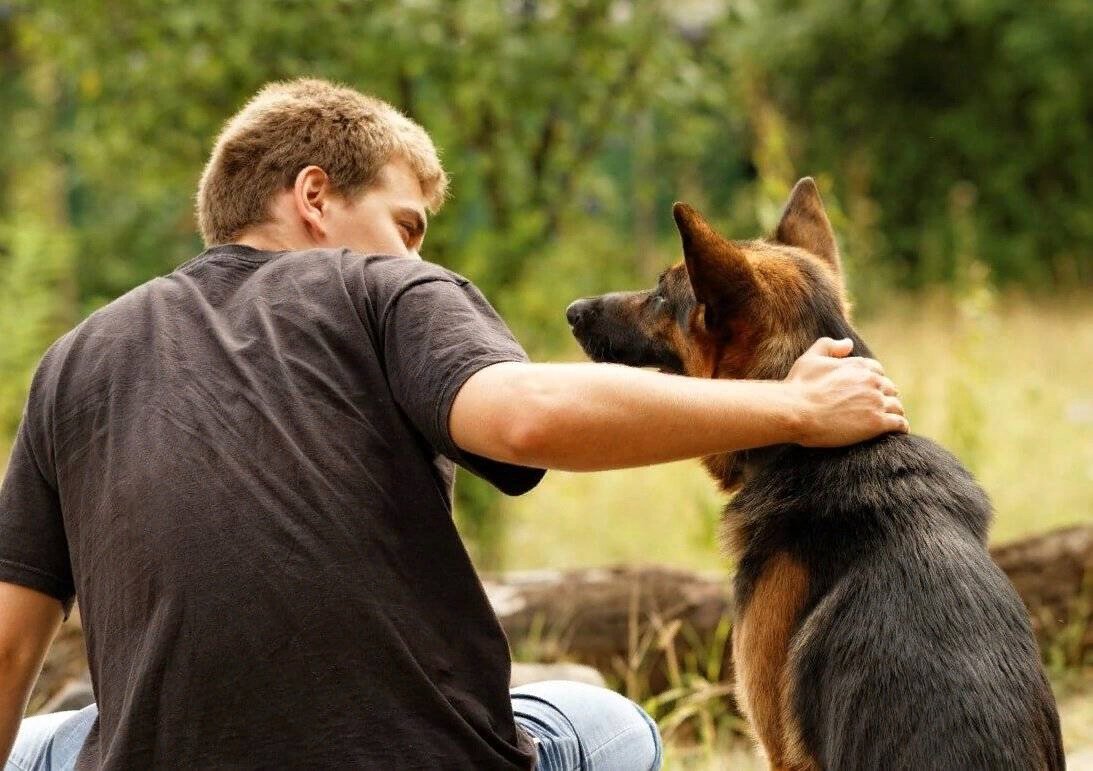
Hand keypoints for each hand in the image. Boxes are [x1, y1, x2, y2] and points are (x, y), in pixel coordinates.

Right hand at [785, 337, 908, 446]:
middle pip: (890, 388)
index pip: (878, 371)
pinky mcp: (877, 423)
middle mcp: (871, 381)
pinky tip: (899, 431)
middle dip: (885, 396)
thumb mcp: (810, 359)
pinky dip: (901, 427)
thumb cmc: (799, 386)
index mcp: (858, 366)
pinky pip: (900, 423)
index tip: (870, 391)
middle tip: (879, 408)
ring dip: (894, 412)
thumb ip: (829, 346)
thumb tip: (849, 343)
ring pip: (897, 406)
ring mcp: (876, 402)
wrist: (796, 411)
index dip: (874, 382)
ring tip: (890, 420)